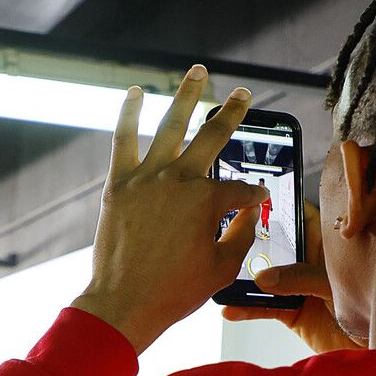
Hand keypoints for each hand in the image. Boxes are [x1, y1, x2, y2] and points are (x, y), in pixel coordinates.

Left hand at [73, 66, 268, 353]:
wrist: (124, 303)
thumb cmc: (174, 292)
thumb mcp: (222, 268)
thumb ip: (241, 236)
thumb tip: (249, 213)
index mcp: (209, 201)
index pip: (240, 190)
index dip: (251, 197)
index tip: (256, 200)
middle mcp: (180, 181)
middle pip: (213, 138)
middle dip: (232, 114)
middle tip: (242, 95)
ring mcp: (147, 178)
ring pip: (171, 126)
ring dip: (186, 96)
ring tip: (197, 73)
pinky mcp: (120, 184)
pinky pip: (124, 139)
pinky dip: (129, 114)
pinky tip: (135, 92)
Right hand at [220, 202, 366, 355]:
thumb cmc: (374, 310)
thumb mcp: (338, 286)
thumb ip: (303, 278)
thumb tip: (265, 278)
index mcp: (330, 248)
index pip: (304, 219)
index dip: (286, 207)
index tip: (262, 198)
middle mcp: (311, 265)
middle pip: (279, 248)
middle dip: (256, 243)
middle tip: (233, 235)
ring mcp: (300, 289)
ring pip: (267, 279)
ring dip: (247, 280)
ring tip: (226, 277)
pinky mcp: (292, 313)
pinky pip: (266, 308)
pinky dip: (248, 309)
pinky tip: (231, 309)